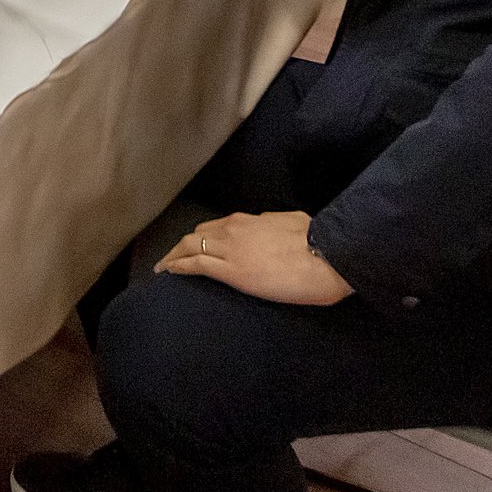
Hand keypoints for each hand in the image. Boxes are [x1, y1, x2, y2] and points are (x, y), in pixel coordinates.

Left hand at [156, 211, 352, 305]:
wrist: (327, 257)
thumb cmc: (319, 242)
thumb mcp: (295, 222)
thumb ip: (278, 224)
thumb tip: (273, 226)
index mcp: (249, 220)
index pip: (217, 226)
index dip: (204, 235)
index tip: (197, 243)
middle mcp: (234, 229)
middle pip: (198, 233)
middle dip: (183, 244)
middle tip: (173, 256)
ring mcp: (230, 249)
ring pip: (190, 246)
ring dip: (174, 255)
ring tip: (163, 266)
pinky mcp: (231, 272)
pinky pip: (196, 265)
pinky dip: (178, 266)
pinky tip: (168, 271)